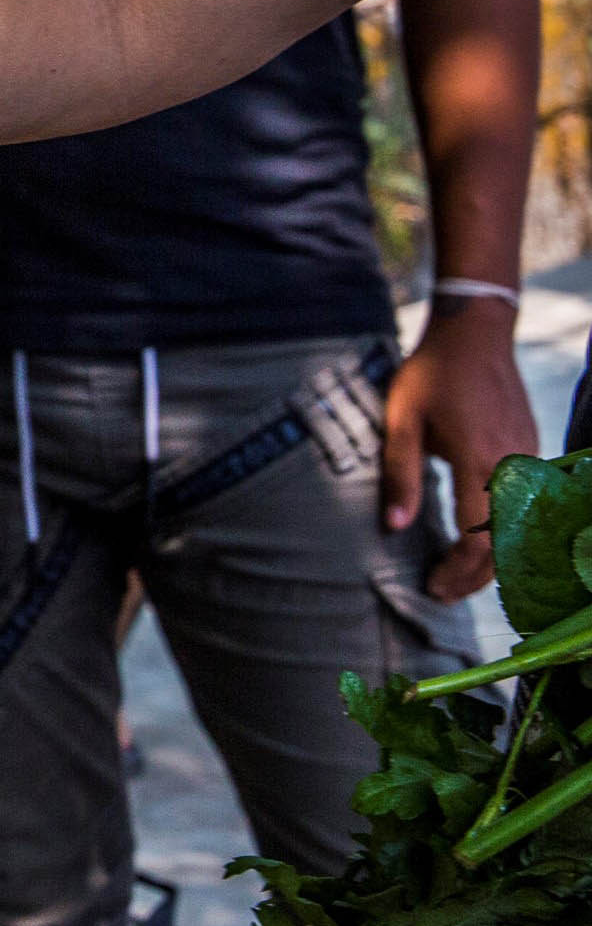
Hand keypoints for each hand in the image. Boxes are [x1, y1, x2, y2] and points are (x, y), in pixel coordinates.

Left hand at [383, 292, 535, 599]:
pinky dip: (506, 534)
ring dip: (493, 560)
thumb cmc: (431, 374)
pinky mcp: (532, 451)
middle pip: (506, 544)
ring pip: (521, 529)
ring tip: (457, 575)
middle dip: (476, 577)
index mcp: (478, 461)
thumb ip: (399, 475)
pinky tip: (480, 541)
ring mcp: (529, 458)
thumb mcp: (401, 421)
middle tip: (442, 592)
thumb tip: (393, 527)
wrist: (474, 333)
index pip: (477, 539)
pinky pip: (527, 507)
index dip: (456, 572)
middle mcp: (513, 465)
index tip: (431, 586)